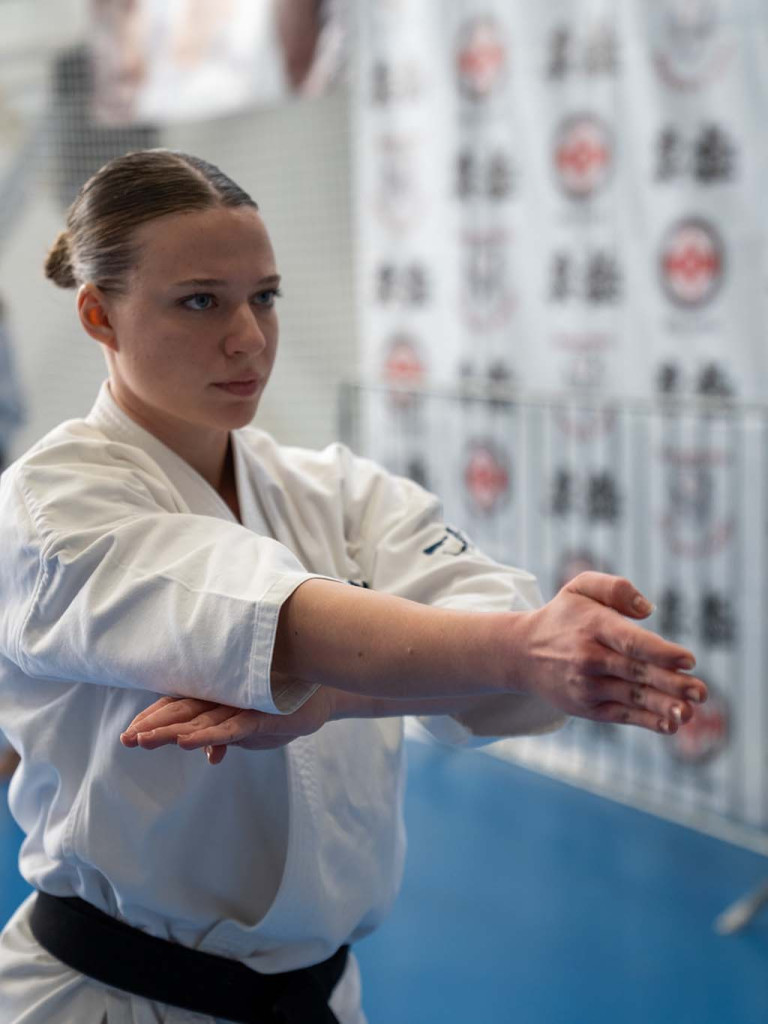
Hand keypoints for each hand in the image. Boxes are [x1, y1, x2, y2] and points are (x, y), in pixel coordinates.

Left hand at [120, 685, 334, 764]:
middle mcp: (226, 696)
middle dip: (153, 724)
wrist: (323, 696)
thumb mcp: (252, 729)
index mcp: (220, 696)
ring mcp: (242, 705)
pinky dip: (207, 735)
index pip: (180, 705)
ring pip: (199, 717)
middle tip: (126, 739)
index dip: (155, 717)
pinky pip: (229, 727)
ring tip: (143, 741)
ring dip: (170, 729)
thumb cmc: (284, 707)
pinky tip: (186, 742)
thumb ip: (228, 738)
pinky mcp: (260, 717)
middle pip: (182, 710)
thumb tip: (212, 757)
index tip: (130, 733)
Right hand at [513, 572, 706, 733]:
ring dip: (664, 707)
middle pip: (637, 672)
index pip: (631, 641)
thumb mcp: (580, 588)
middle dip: (672, 683)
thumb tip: (649, 611)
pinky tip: (670, 725)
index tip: (688, 660)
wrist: (522, 654)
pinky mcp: (587, 707)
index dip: (661, 652)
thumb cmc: (563, 617)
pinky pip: (622, 715)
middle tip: (700, 691)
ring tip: (689, 712)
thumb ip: (616, 588)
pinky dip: (647, 722)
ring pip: (633, 697)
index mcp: (593, 626)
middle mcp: (589, 658)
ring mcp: (588, 686)